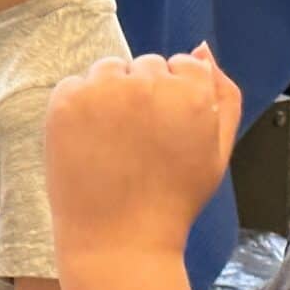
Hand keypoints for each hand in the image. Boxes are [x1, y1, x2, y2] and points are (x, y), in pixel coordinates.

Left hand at [44, 46, 242, 260]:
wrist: (119, 240)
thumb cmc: (172, 199)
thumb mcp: (216, 151)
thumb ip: (223, 96)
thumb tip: (202, 49)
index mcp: (191, 92)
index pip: (183, 65)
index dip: (175, 99)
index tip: (167, 131)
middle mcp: (147, 83)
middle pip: (145, 65)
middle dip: (144, 94)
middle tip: (139, 144)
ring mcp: (103, 90)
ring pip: (109, 70)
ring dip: (111, 94)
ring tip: (114, 143)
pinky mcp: (66, 101)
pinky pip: (76, 85)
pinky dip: (80, 108)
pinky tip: (90, 143)